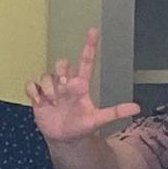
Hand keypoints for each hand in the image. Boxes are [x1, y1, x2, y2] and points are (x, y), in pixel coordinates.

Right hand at [28, 27, 145, 147]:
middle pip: (62, 63)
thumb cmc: (81, 126)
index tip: (93, 30)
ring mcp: (51, 89)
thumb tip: (136, 108)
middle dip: (61, 72)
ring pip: (46, 75)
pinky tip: (40, 102)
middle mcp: (66, 83)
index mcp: (81, 85)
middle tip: (64, 88)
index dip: (89, 45)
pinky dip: (33, 92)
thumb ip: (115, 112)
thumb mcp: (97, 119)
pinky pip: (31, 84)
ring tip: (53, 102)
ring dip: (49, 89)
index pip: (86, 61)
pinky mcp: (38, 95)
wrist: (63, 139)